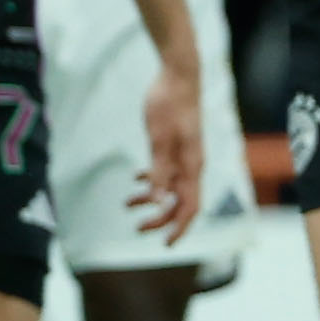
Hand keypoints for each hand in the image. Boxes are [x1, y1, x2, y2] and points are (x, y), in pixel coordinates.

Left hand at [132, 56, 203, 242]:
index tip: (165, 244)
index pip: (189, 208)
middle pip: (180, 202)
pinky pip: (167, 172)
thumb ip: (158, 171)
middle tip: (137, 228)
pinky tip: (136, 179)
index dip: (178, 229)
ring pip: (171, 188)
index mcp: (192, 166)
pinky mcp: (176, 145)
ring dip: (152, 200)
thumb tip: (157, 203)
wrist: (178, 76)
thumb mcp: (158, 139)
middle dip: (160, 219)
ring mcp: (185, 155)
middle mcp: (192, 164)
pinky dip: (152, 180)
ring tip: (127, 204)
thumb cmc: (169, 104)